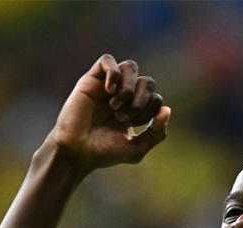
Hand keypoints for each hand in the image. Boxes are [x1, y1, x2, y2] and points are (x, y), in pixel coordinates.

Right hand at [47, 54, 170, 170]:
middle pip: (147, 81)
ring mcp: (106, 86)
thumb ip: (157, 133)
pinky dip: (113, 72)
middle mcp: (122, 95)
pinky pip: (107, 60)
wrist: (75, 152)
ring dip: (129, 87)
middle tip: (122, 117)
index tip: (132, 125)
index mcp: (134, 109)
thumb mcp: (136, 149)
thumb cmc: (102, 152)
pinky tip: (109, 91)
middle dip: (141, 100)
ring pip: (130, 67)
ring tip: (115, 105)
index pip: (155, 97)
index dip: (150, 109)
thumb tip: (167, 110)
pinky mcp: (90, 80)